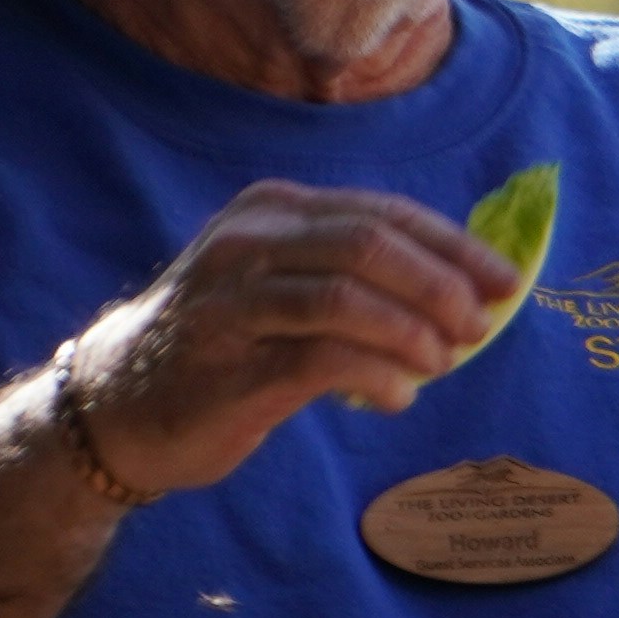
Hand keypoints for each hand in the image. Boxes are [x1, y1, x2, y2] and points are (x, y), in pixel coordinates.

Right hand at [57, 180, 519, 496]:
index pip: (382, 213)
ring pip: (347, 294)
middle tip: (480, 325)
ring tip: (444, 362)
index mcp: (273, 209)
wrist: (113, 408)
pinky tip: (399, 396)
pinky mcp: (228, 365)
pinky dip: (377, 373)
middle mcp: (249, 241)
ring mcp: (233, 301)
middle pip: (370, 243)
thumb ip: (353, 277)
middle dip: (442, 283)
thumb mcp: (281, 287)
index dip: (452, 245)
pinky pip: (321, 357)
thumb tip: (460, 289)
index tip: (506, 279)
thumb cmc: (220, 344)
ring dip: (414, 330)